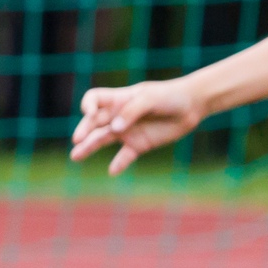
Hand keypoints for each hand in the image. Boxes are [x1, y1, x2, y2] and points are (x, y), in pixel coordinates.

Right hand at [70, 79, 203, 174]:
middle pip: (94, 122)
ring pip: (103, 140)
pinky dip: (119, 163)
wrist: (191, 107)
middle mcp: (118, 115)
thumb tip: (115, 128)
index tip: (90, 113)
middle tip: (77, 140)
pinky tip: (113, 171)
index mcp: (118, 99)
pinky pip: (125, 156)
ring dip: (89, 147)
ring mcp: (127, 131)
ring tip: (75, 156)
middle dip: (84, 130)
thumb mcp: (150, 99)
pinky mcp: (139, 144)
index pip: (94, 99)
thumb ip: (132, 111)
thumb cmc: (169, 96)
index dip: (88, 105)